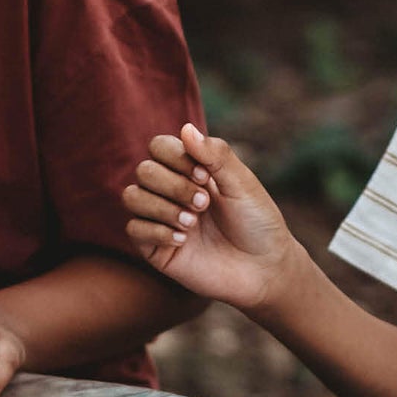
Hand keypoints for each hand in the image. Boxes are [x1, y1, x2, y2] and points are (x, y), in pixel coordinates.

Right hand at [123, 123, 299, 312]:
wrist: (264, 269)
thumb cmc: (257, 222)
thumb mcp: (242, 183)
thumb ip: (215, 154)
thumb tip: (185, 128)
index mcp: (190, 170)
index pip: (159, 147)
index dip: (176, 157)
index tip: (206, 176)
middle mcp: (171, 191)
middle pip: (144, 170)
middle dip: (173, 185)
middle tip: (204, 204)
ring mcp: (161, 219)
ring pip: (132, 197)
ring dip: (162, 207)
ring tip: (192, 223)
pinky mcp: (156, 248)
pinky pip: (133, 229)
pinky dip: (157, 231)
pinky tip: (183, 240)